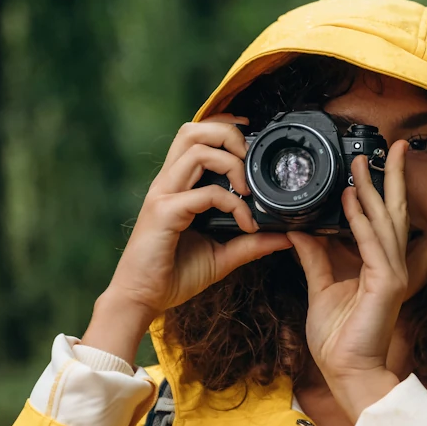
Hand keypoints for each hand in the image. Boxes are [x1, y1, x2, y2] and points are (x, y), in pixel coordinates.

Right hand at [88, 115, 292, 357]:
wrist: (142, 299)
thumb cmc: (173, 275)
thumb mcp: (222, 256)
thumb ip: (251, 243)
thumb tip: (284, 236)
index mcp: (178, 185)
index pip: (196, 136)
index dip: (225, 126)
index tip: (252, 139)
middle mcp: (168, 183)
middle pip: (192, 129)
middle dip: (228, 133)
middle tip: (250, 160)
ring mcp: (163, 195)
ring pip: (196, 149)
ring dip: (231, 162)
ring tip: (248, 189)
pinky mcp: (164, 212)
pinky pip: (205, 193)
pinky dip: (232, 203)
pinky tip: (245, 224)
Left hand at [288, 141, 408, 418]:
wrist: (347, 372)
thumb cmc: (338, 339)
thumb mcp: (320, 288)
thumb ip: (314, 257)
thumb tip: (299, 230)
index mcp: (377, 265)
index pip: (381, 219)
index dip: (377, 190)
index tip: (366, 163)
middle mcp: (391, 265)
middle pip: (394, 211)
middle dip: (391, 177)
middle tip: (392, 146)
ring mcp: (393, 274)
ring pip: (385, 221)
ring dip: (374, 189)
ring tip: (362, 162)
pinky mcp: (386, 285)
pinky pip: (373, 244)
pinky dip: (361, 220)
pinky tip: (352, 200)